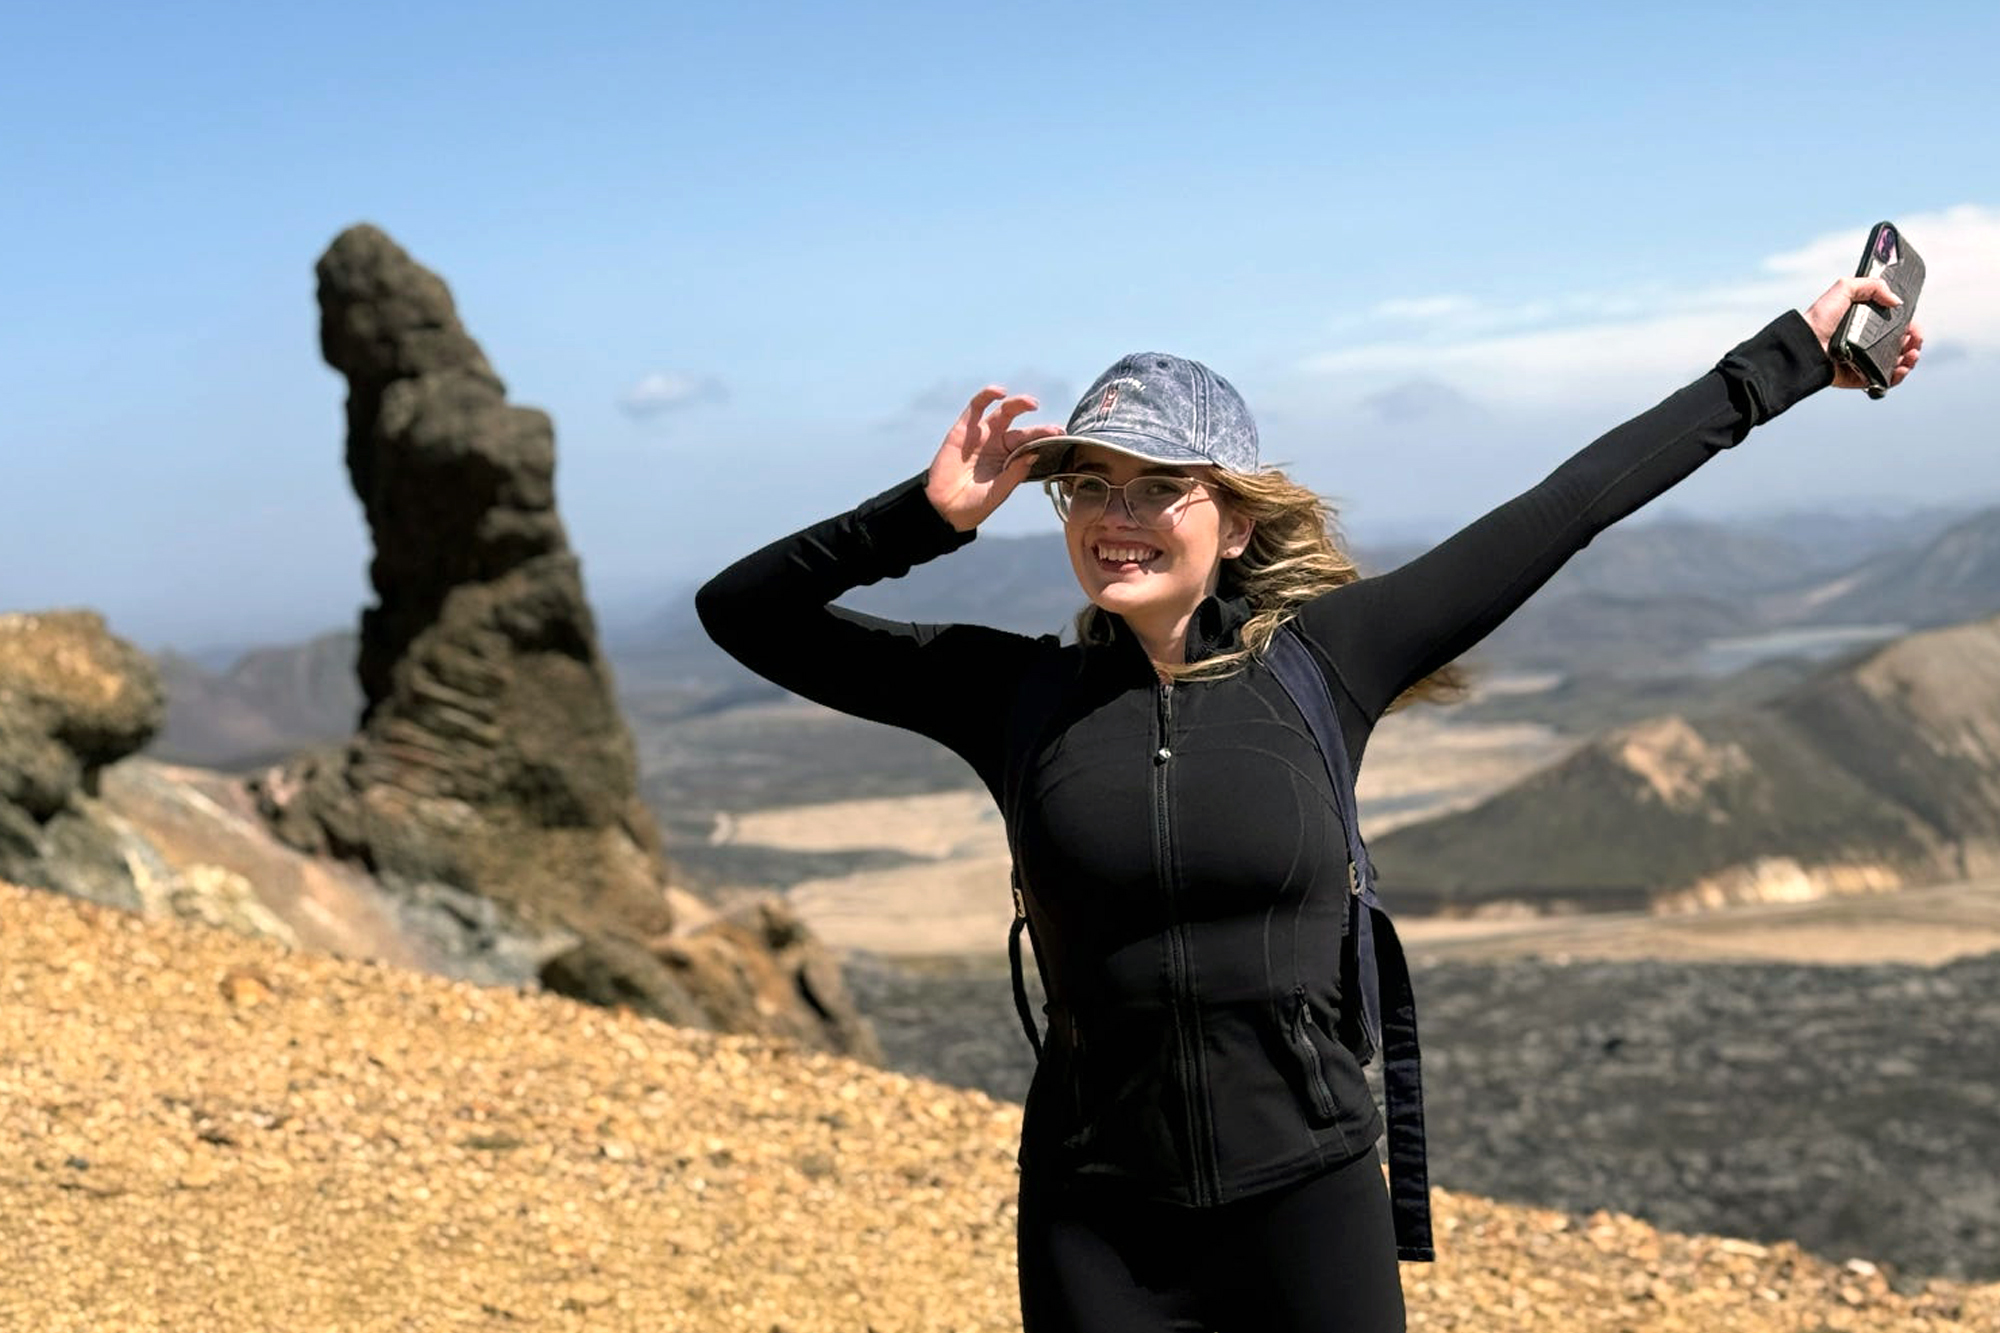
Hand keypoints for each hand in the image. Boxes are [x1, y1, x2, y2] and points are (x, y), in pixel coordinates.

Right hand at [925, 387, 1065, 531]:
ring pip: (1002, 412)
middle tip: (1053, 428)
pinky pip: (975, 407)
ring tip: (1031, 403)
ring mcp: (981, 435)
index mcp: (1010, 460)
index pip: (1031, 444)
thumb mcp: (998, 492)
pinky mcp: (963, 429)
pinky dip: (987, 396)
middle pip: (1021, 429)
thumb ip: (1015, 473)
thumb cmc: (973, 505)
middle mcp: (998, 445)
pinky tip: (999, 393)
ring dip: (1017, 404)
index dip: (1045, 437)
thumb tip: (1035, 453)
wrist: (943, 509)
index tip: (1061, 434)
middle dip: (1038, 426)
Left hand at [1802, 275, 1924, 391]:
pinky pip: (1884, 380)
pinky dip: (1897, 376)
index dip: (1909, 326)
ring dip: (1910, 358)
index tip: (1913, 327)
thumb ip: (1871, 285)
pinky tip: (1902, 368)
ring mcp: (1864, 361)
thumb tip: (1896, 302)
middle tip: (1915, 341)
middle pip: (1901, 345)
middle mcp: (1867, 342)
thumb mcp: (1844, 289)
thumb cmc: (1820, 318)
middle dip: (1914, 343)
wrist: (1805, 344)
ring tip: (1911, 355)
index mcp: (1866, 323)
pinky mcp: (1859, 377)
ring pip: (1897, 363)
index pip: (1896, 326)